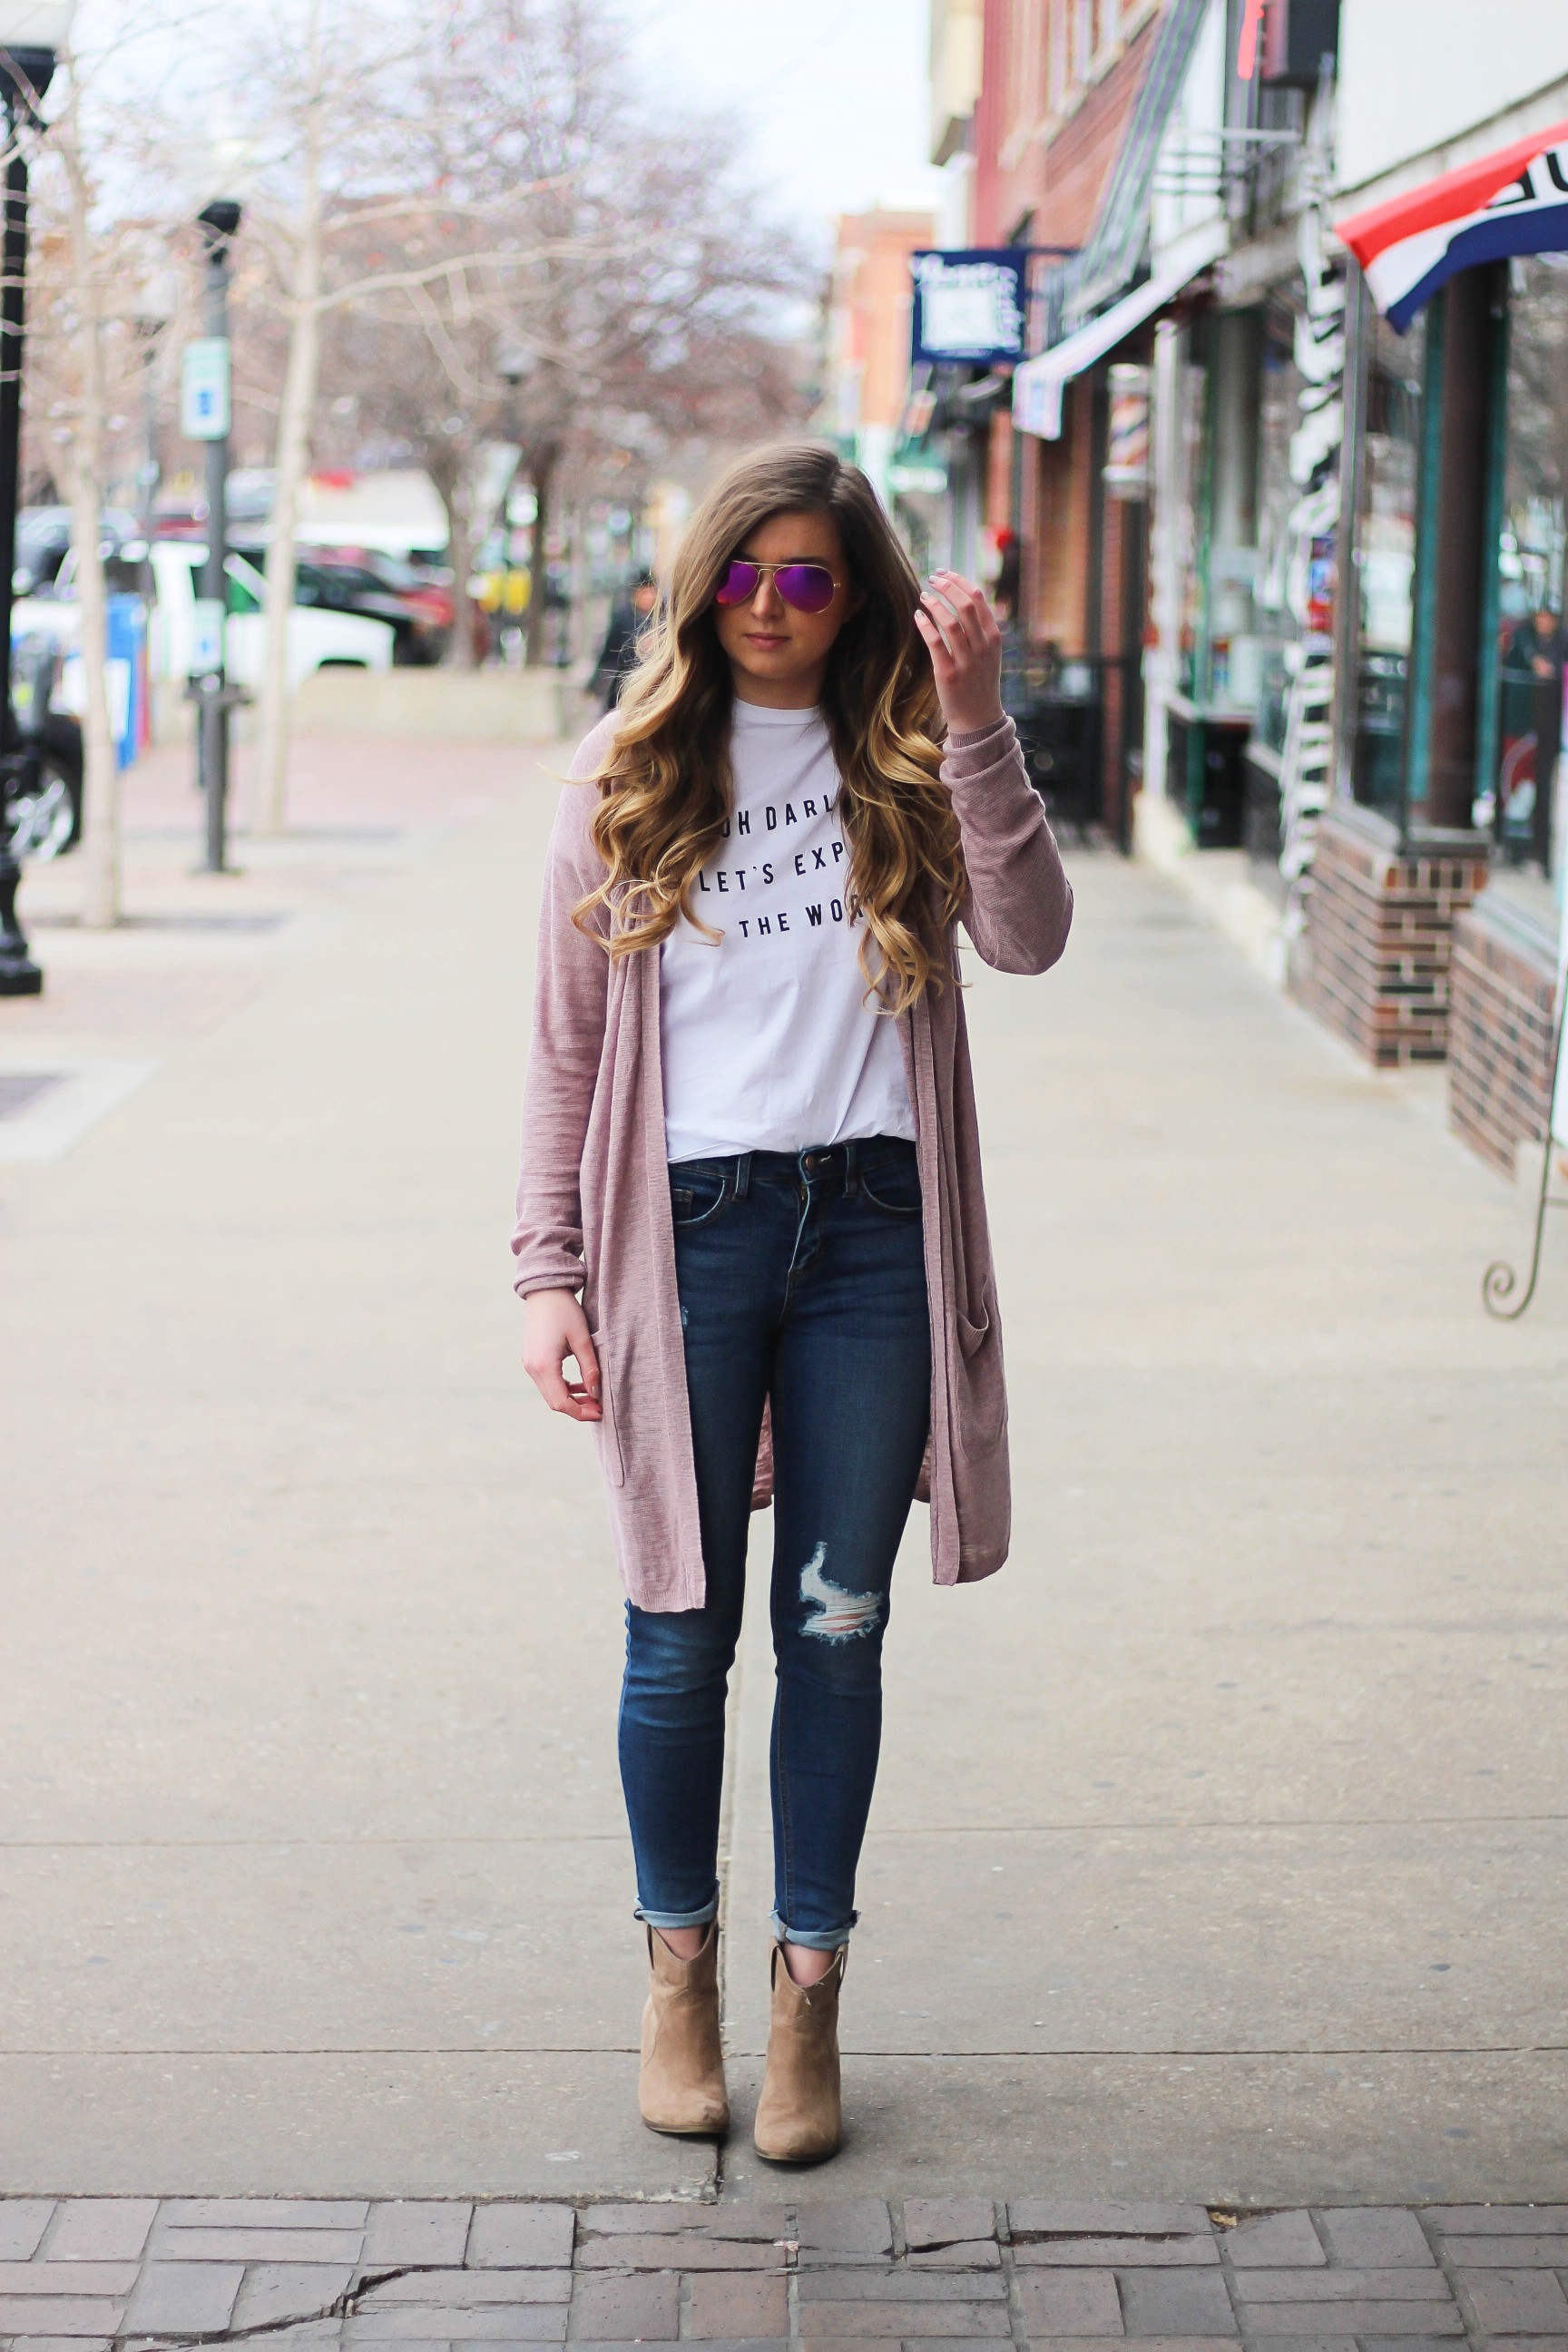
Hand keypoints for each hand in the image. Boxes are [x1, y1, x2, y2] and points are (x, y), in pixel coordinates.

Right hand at [521, 1288, 600, 1420]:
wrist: (545, 1291)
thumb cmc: (565, 1311)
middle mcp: (531, 1368)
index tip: (600, 1412)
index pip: (561, 1402)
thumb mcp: (583, 1339)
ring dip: (570, 1399)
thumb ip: (590, 1368)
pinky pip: (546, 1382)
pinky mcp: (530, 1359)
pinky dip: (562, 1388)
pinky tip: (579, 1385)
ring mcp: (528, 1364)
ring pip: (550, 1393)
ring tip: (592, 1396)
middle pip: (554, 1402)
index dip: (580, 1412)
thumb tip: (596, 1392)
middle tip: (599, 1407)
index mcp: (544, 1365)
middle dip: (577, 1408)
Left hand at [914, 571, 1004, 735]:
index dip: (959, 580)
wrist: (979, 719)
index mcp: (994, 637)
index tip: (944, 573)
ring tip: (924, 596)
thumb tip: (963, 598)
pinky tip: (918, 615)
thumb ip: (980, 629)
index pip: (978, 598)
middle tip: (931, 578)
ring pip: (950, 621)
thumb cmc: (980, 682)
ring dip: (934, 603)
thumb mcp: (989, 653)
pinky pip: (935, 642)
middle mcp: (982, 646)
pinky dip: (926, 624)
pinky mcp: (949, 674)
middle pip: (965, 604)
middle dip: (946, 586)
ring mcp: (967, 660)